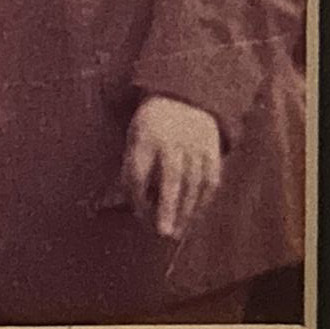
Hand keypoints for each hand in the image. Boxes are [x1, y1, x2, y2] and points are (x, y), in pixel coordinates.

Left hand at [121, 95, 223, 240]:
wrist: (184, 96)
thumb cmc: (152, 124)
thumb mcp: (134, 136)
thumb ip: (130, 167)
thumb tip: (117, 202)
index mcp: (146, 136)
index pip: (139, 172)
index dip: (137, 196)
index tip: (138, 214)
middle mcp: (172, 141)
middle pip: (171, 179)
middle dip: (167, 207)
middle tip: (163, 232)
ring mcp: (195, 145)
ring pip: (193, 183)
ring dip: (186, 211)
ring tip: (177, 231)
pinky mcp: (213, 149)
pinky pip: (211, 180)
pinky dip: (204, 200)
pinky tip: (195, 215)